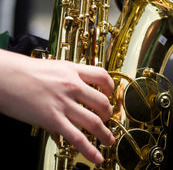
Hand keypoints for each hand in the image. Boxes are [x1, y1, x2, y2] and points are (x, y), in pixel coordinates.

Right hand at [0, 49, 114, 163]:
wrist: (5, 76)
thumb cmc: (24, 70)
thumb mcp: (52, 66)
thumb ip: (67, 75)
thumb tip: (77, 83)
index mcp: (71, 70)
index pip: (102, 76)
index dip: (110, 87)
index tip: (110, 94)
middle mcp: (72, 86)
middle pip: (102, 101)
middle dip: (108, 113)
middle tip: (108, 118)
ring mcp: (63, 103)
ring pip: (94, 121)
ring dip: (105, 133)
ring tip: (108, 139)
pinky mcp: (53, 120)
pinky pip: (77, 137)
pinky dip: (89, 150)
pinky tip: (96, 157)